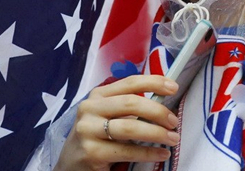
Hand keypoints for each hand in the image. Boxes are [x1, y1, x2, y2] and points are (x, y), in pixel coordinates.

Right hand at [54, 75, 179, 170]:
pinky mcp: (91, 152)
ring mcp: (88, 130)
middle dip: (158, 111)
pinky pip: (127, 151)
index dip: (154, 82)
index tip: (173, 87)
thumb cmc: (95, 137)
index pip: (129, 82)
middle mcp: (90, 109)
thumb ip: (127, 107)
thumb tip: (162, 102)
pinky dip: (149, 152)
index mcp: (97, 95)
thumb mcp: (106, 116)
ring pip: (130, 127)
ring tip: (173, 139)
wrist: (70, 164)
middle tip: (174, 122)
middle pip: (131, 103)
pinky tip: (161, 153)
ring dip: (157, 133)